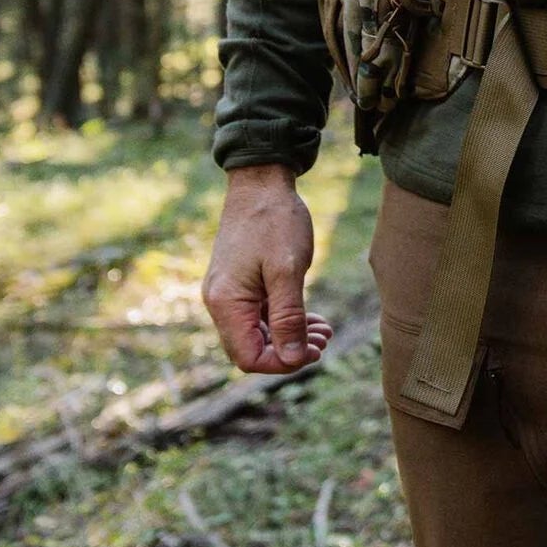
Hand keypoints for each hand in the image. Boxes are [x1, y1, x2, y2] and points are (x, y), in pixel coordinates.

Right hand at [203, 164, 332, 372]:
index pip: (249, 357)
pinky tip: (312, 319)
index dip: (282, 363)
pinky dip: (285, 320)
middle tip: (325, 341)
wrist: (261, 183)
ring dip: (291, 337)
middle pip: (252, 348)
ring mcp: (230, 293)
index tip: (314, 352)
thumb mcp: (287, 270)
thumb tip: (294, 359)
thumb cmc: (274, 221)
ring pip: (258, 332)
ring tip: (324, 332)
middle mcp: (222, 303)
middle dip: (290, 351)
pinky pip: (260, 314)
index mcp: (227, 303)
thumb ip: (289, 317)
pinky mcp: (241, 283)